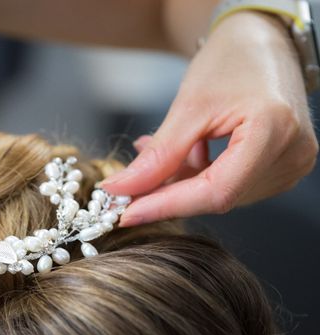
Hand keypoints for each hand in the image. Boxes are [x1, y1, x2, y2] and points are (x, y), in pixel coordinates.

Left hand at [102, 11, 317, 226]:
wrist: (262, 42)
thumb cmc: (231, 61)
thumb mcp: (188, 106)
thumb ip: (159, 155)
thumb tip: (122, 190)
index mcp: (273, 131)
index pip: (216, 191)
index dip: (167, 206)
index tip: (126, 213)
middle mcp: (291, 155)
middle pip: (217, 196)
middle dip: (168, 194)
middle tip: (127, 188)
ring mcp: (290, 164)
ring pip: (220, 194)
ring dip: (181, 183)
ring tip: (156, 155)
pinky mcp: (281, 167)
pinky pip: (230, 185)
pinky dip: (197, 176)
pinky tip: (181, 156)